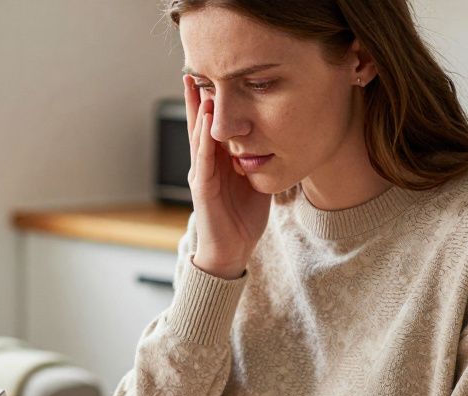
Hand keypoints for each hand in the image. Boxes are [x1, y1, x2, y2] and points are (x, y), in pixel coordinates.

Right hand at [184, 74, 271, 279]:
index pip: (212, 127)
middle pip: (199, 126)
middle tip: (192, 72)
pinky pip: (205, 158)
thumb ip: (259, 161)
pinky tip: (207, 121)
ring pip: (199, 137)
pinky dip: (205, 138)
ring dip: (198, 112)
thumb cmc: (242, 219)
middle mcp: (206, 165)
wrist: (231, 251)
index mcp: (219, 163)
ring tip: (198, 87)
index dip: (211, 104)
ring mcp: (202, 175)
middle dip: (196, 100)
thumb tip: (276, 142)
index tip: (212, 79)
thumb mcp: (255, 182)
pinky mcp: (203, 188)